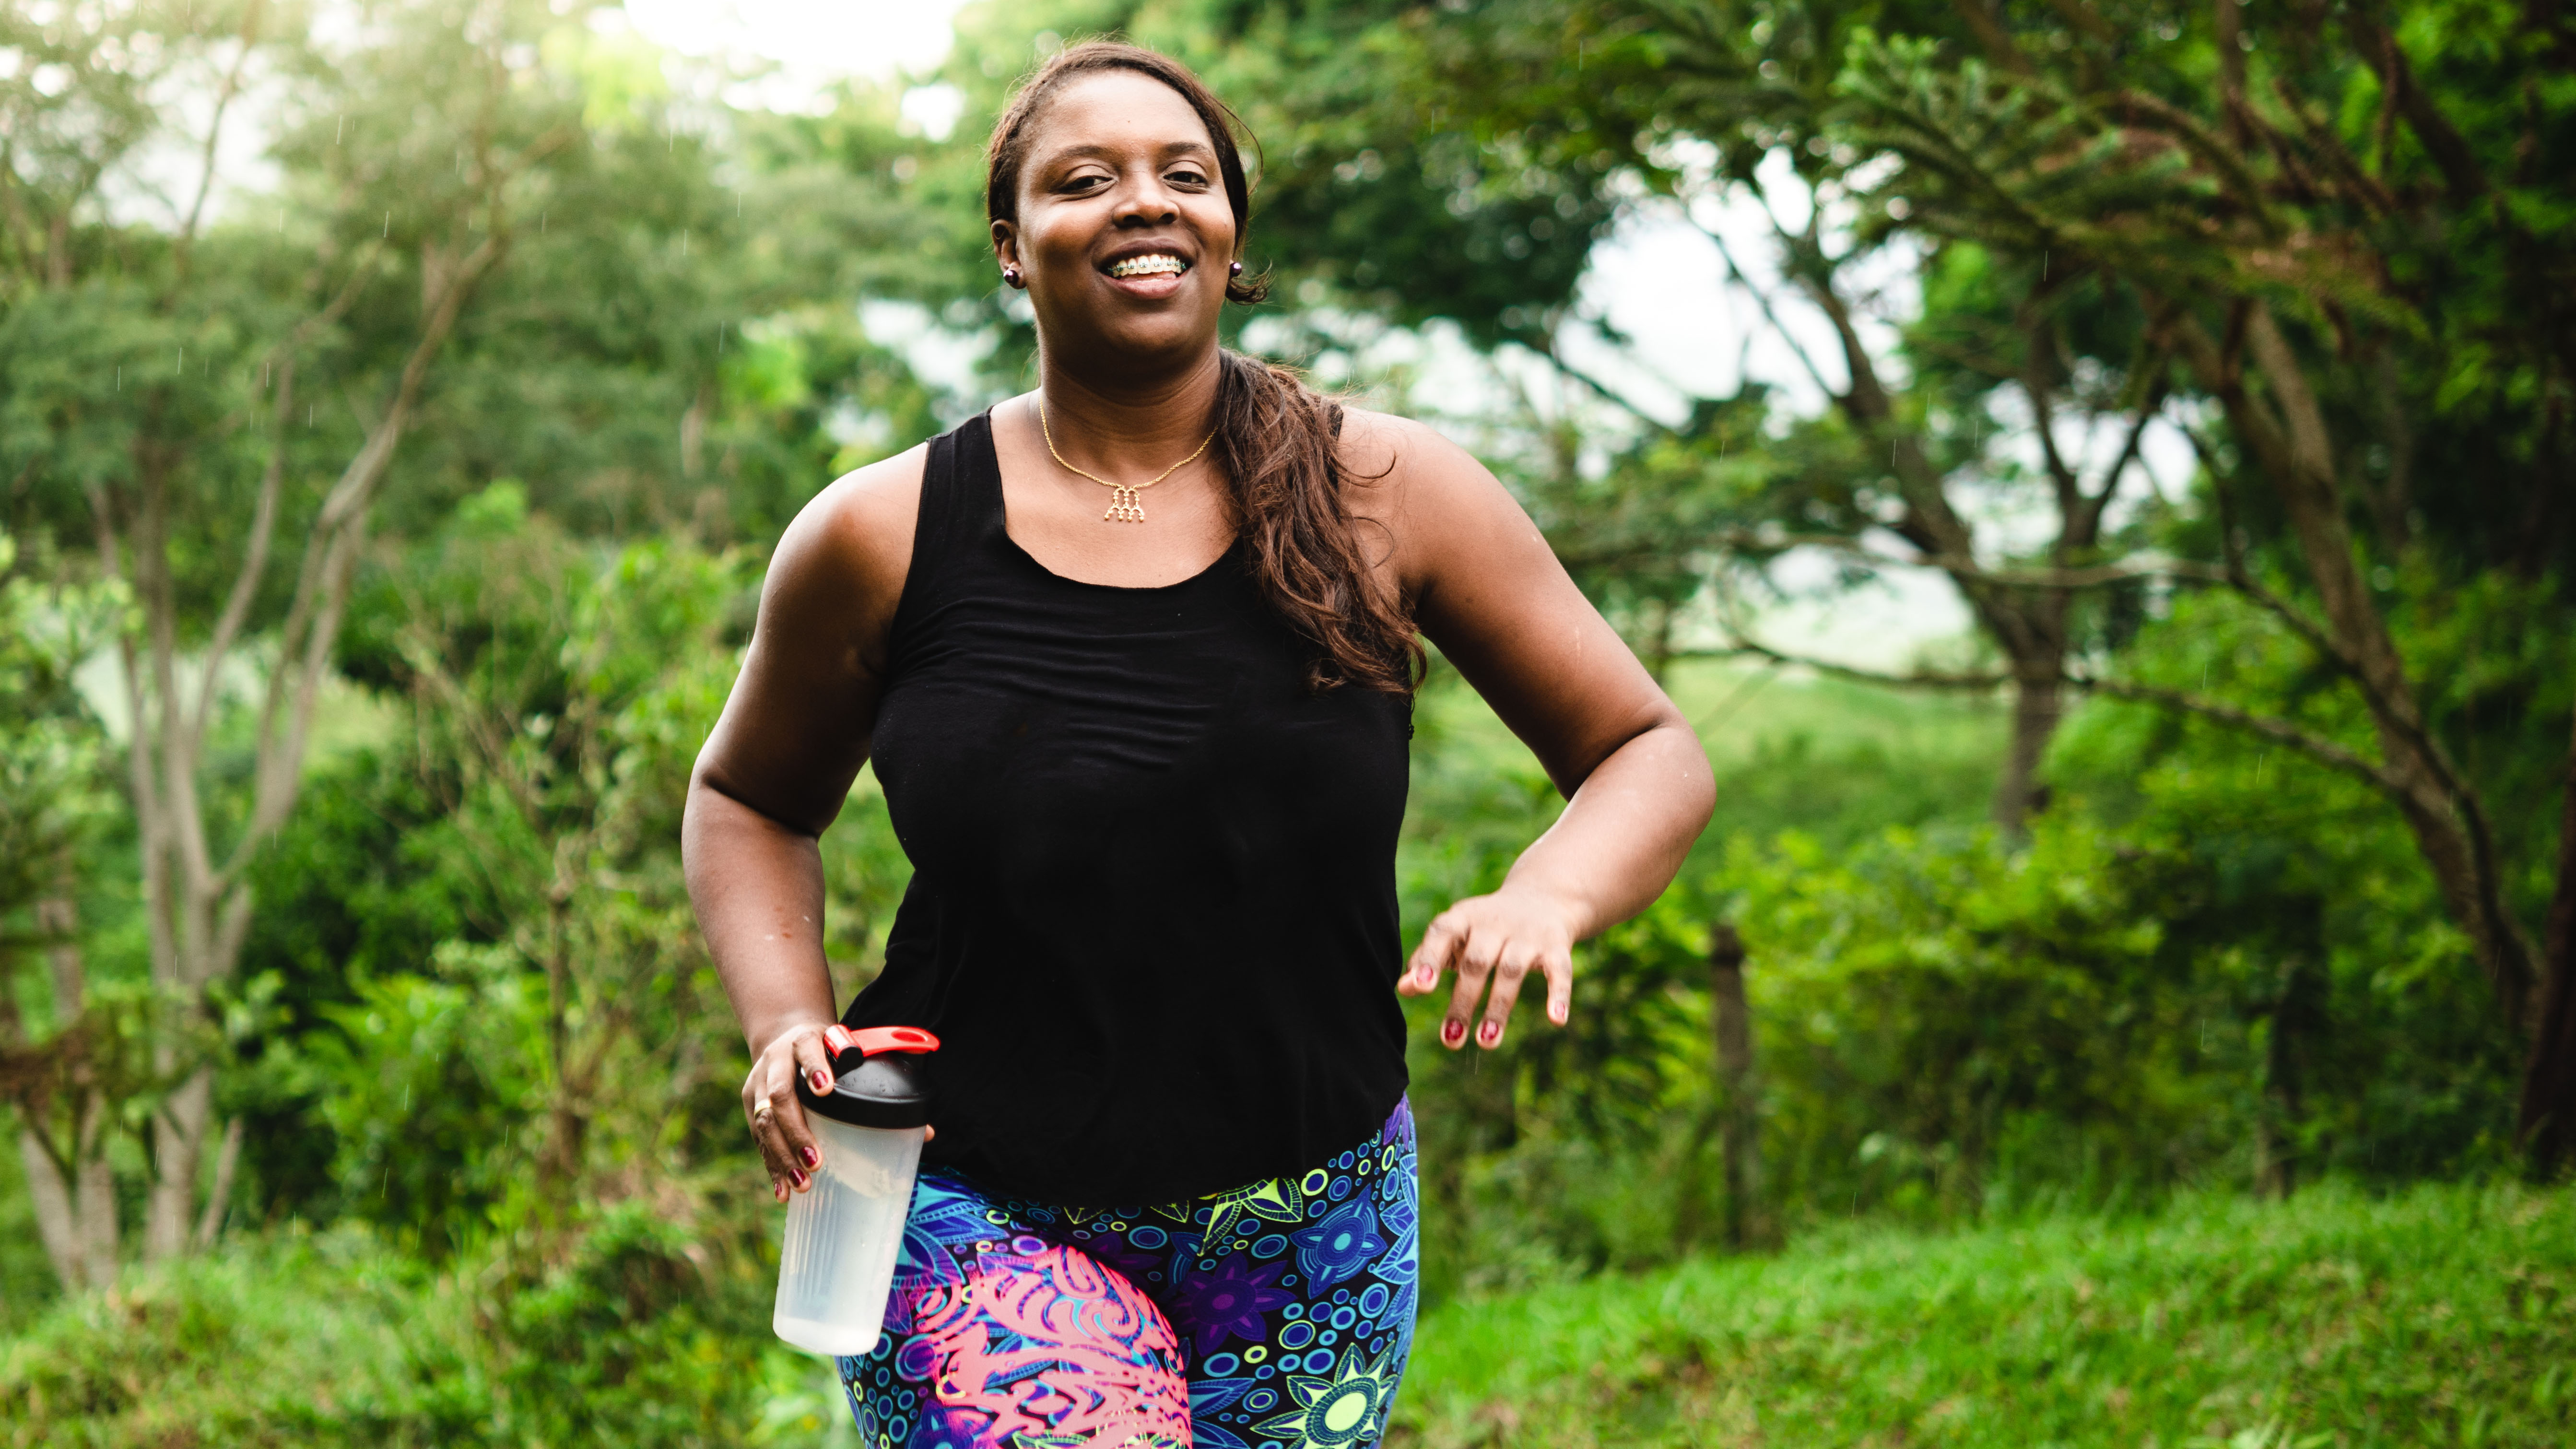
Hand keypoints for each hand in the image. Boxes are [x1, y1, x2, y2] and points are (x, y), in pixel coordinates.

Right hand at [744, 1020, 846, 1202]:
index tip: (825, 1089)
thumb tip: (904, 1111)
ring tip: (802, 1183)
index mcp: (802, 1040)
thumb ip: (860, 1064)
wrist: (782, 1036)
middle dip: (797, 1132)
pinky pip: (759, 1139)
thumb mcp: (842, 1044)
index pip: (807, 1051)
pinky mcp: (749, 1104)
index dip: (815, 1069)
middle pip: (780, 1096)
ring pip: (764, 1122)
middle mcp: (774, 1061)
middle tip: (816, 1161)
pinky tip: (782, 1191)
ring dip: (783, 1156)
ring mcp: (757, 1084)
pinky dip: (772, 1166)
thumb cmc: (824, 1048)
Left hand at [1399, 886, 1578, 1049]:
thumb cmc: (1483, 928)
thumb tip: (1404, 988)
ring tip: (1486, 1041)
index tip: (1422, 988)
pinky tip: (1556, 1020)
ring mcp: (1527, 934)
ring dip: (1499, 1007)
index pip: (1442, 934)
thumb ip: (1428, 959)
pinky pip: (1559, 970)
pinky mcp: (1556, 946)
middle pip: (1476, 962)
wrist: (1543, 898)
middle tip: (1450, 1039)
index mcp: (1462, 918)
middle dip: (1463, 1001)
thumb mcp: (1455, 936)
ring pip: (1512, 970)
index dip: (1431, 959)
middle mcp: (1494, 923)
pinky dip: (1558, 994)